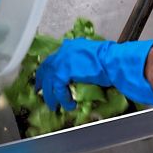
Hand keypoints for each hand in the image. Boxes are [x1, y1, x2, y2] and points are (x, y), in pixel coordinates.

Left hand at [36, 38, 152, 109]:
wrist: (112, 61)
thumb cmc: (109, 59)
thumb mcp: (92, 57)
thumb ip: (81, 62)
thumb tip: (79, 74)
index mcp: (70, 47)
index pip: (54, 59)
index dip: (49, 70)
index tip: (45, 78)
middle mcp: (63, 51)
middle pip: (46, 68)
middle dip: (42, 80)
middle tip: (39, 90)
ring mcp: (62, 61)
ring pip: (49, 81)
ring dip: (51, 95)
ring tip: (53, 105)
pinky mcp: (63, 72)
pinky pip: (58, 89)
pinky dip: (63, 99)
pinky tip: (69, 105)